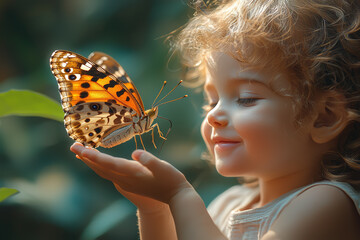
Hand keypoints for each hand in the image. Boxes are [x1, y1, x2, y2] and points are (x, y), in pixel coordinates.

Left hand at [70, 143, 191, 204]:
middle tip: (73, 145)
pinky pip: (108, 174)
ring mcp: (126, 183)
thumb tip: (136, 153)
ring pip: (103, 172)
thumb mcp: (163, 168)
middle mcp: (125, 179)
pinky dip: (99, 166)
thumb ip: (150, 161)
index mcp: (132, 172)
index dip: (94, 156)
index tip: (80, 149)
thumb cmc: (171, 180)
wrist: (176, 197)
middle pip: (101, 168)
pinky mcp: (128, 184)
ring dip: (90, 162)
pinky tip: (98, 162)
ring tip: (80, 152)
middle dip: (86, 157)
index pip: (109, 163)